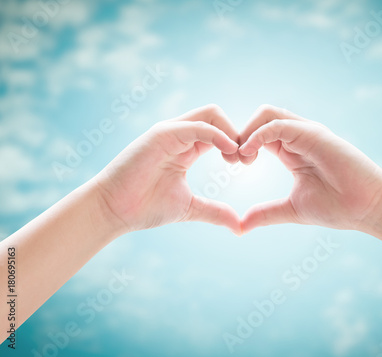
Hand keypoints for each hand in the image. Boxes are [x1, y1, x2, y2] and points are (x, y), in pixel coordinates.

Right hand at [92, 105, 241, 233]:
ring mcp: (170, 132)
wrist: (113, 211)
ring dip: (231, 132)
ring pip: (210, 114)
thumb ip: (214, 212)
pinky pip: (197, 126)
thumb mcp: (189, 208)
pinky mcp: (161, 134)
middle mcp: (179, 135)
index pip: (220, 132)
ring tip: (238, 158)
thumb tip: (239, 226)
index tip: (247, 164)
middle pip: (217, 116)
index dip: (238, 144)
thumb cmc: (145, 207)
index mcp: (187, 148)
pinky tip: (228, 152)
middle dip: (238, 133)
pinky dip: (217, 135)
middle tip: (247, 160)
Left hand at [238, 105, 381, 232]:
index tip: (231, 166)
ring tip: (241, 157)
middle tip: (232, 160)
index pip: (258, 134)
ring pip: (267, 114)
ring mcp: (307, 133)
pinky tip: (249, 153)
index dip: (241, 145)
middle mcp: (298, 136)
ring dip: (247, 131)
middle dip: (239, 134)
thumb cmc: (337, 208)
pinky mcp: (314, 134)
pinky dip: (258, 135)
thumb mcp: (291, 209)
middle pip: (259, 118)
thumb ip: (266, 213)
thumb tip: (241, 225)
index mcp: (290, 150)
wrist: (367, 209)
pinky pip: (279, 124)